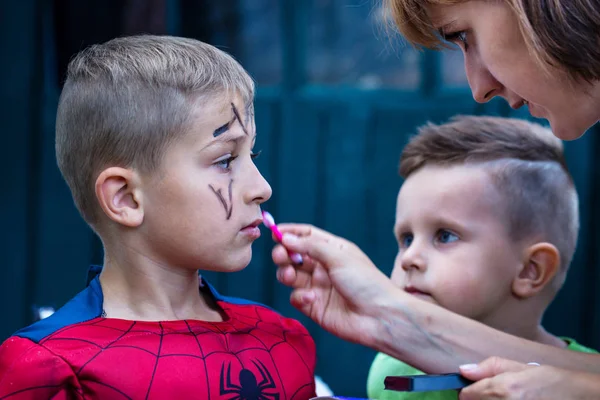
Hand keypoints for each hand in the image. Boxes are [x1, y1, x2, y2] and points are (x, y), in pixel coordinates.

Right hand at [271, 224, 398, 346]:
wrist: (380, 317)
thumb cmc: (366, 282)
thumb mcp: (339, 257)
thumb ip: (310, 246)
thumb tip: (286, 238)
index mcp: (333, 250)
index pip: (307, 236)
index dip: (290, 233)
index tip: (274, 232)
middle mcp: (324, 267)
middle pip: (294, 255)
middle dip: (283, 253)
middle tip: (280, 255)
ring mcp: (318, 287)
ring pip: (291, 276)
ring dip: (286, 273)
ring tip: (290, 276)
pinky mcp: (314, 307)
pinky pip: (296, 297)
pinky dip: (299, 296)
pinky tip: (311, 298)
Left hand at [459, 357, 599, 398]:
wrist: (578, 396)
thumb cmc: (550, 380)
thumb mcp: (519, 366)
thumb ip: (488, 367)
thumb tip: (463, 370)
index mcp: (503, 389)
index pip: (466, 395)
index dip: (467, 391)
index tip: (472, 389)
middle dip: (479, 399)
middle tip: (496, 394)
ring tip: (508, 397)